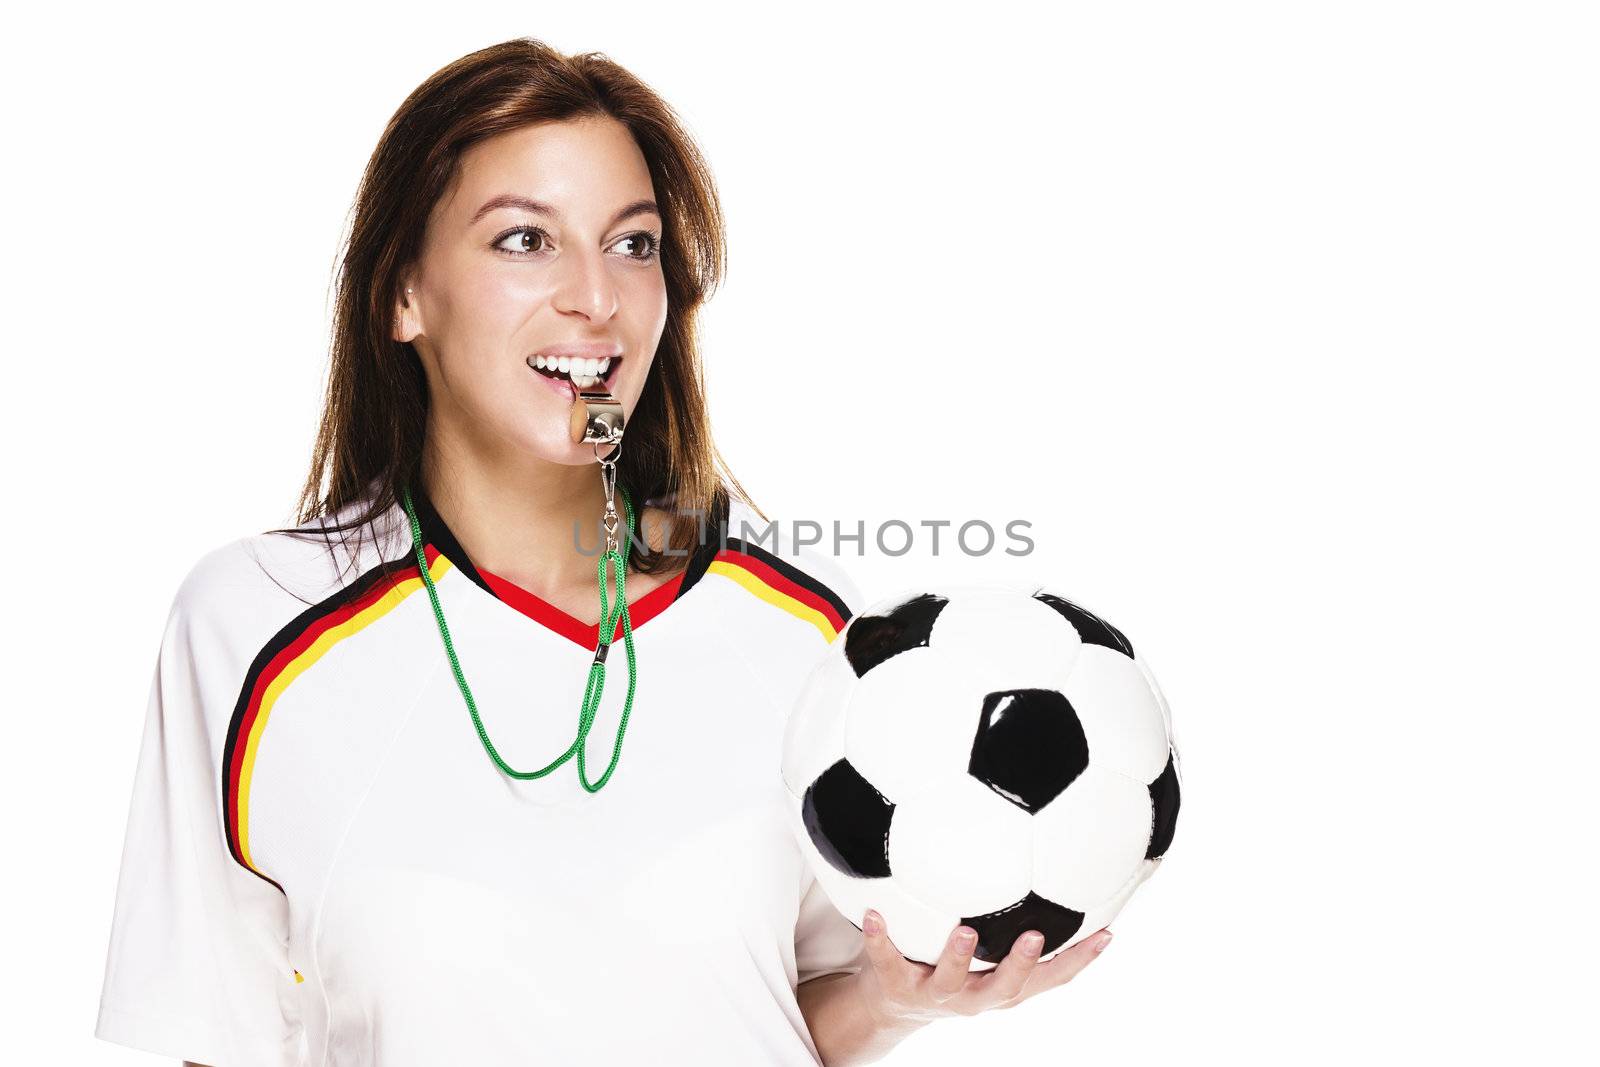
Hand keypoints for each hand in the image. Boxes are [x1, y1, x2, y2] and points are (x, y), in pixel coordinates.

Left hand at [856, 909, 1112, 1027]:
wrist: (889, 1005)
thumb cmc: (950, 966)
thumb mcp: (988, 953)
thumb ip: (1016, 918)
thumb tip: (1056, 865)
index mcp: (1001, 987)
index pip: (1049, 979)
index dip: (1080, 961)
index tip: (1106, 934)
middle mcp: (974, 996)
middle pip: (1005, 988)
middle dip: (1021, 965)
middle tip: (1036, 937)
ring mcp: (934, 994)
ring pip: (951, 981)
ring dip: (959, 957)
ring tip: (964, 932)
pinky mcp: (894, 985)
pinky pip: (885, 959)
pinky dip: (880, 936)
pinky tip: (875, 912)